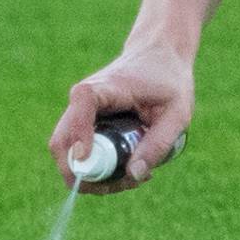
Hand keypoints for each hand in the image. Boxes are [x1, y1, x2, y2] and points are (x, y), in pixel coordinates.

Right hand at [49, 44, 194, 193]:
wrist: (159, 56)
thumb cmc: (170, 81)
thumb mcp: (178, 112)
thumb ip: (159, 143)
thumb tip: (133, 175)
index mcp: (105, 87)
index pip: (82, 105)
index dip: (79, 133)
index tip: (88, 158)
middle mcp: (82, 99)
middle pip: (62, 142)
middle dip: (85, 174)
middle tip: (125, 183)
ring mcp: (79, 114)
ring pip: (67, 155)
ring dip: (92, 176)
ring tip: (131, 179)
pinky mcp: (83, 125)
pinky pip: (78, 154)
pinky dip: (96, 169)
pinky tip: (126, 170)